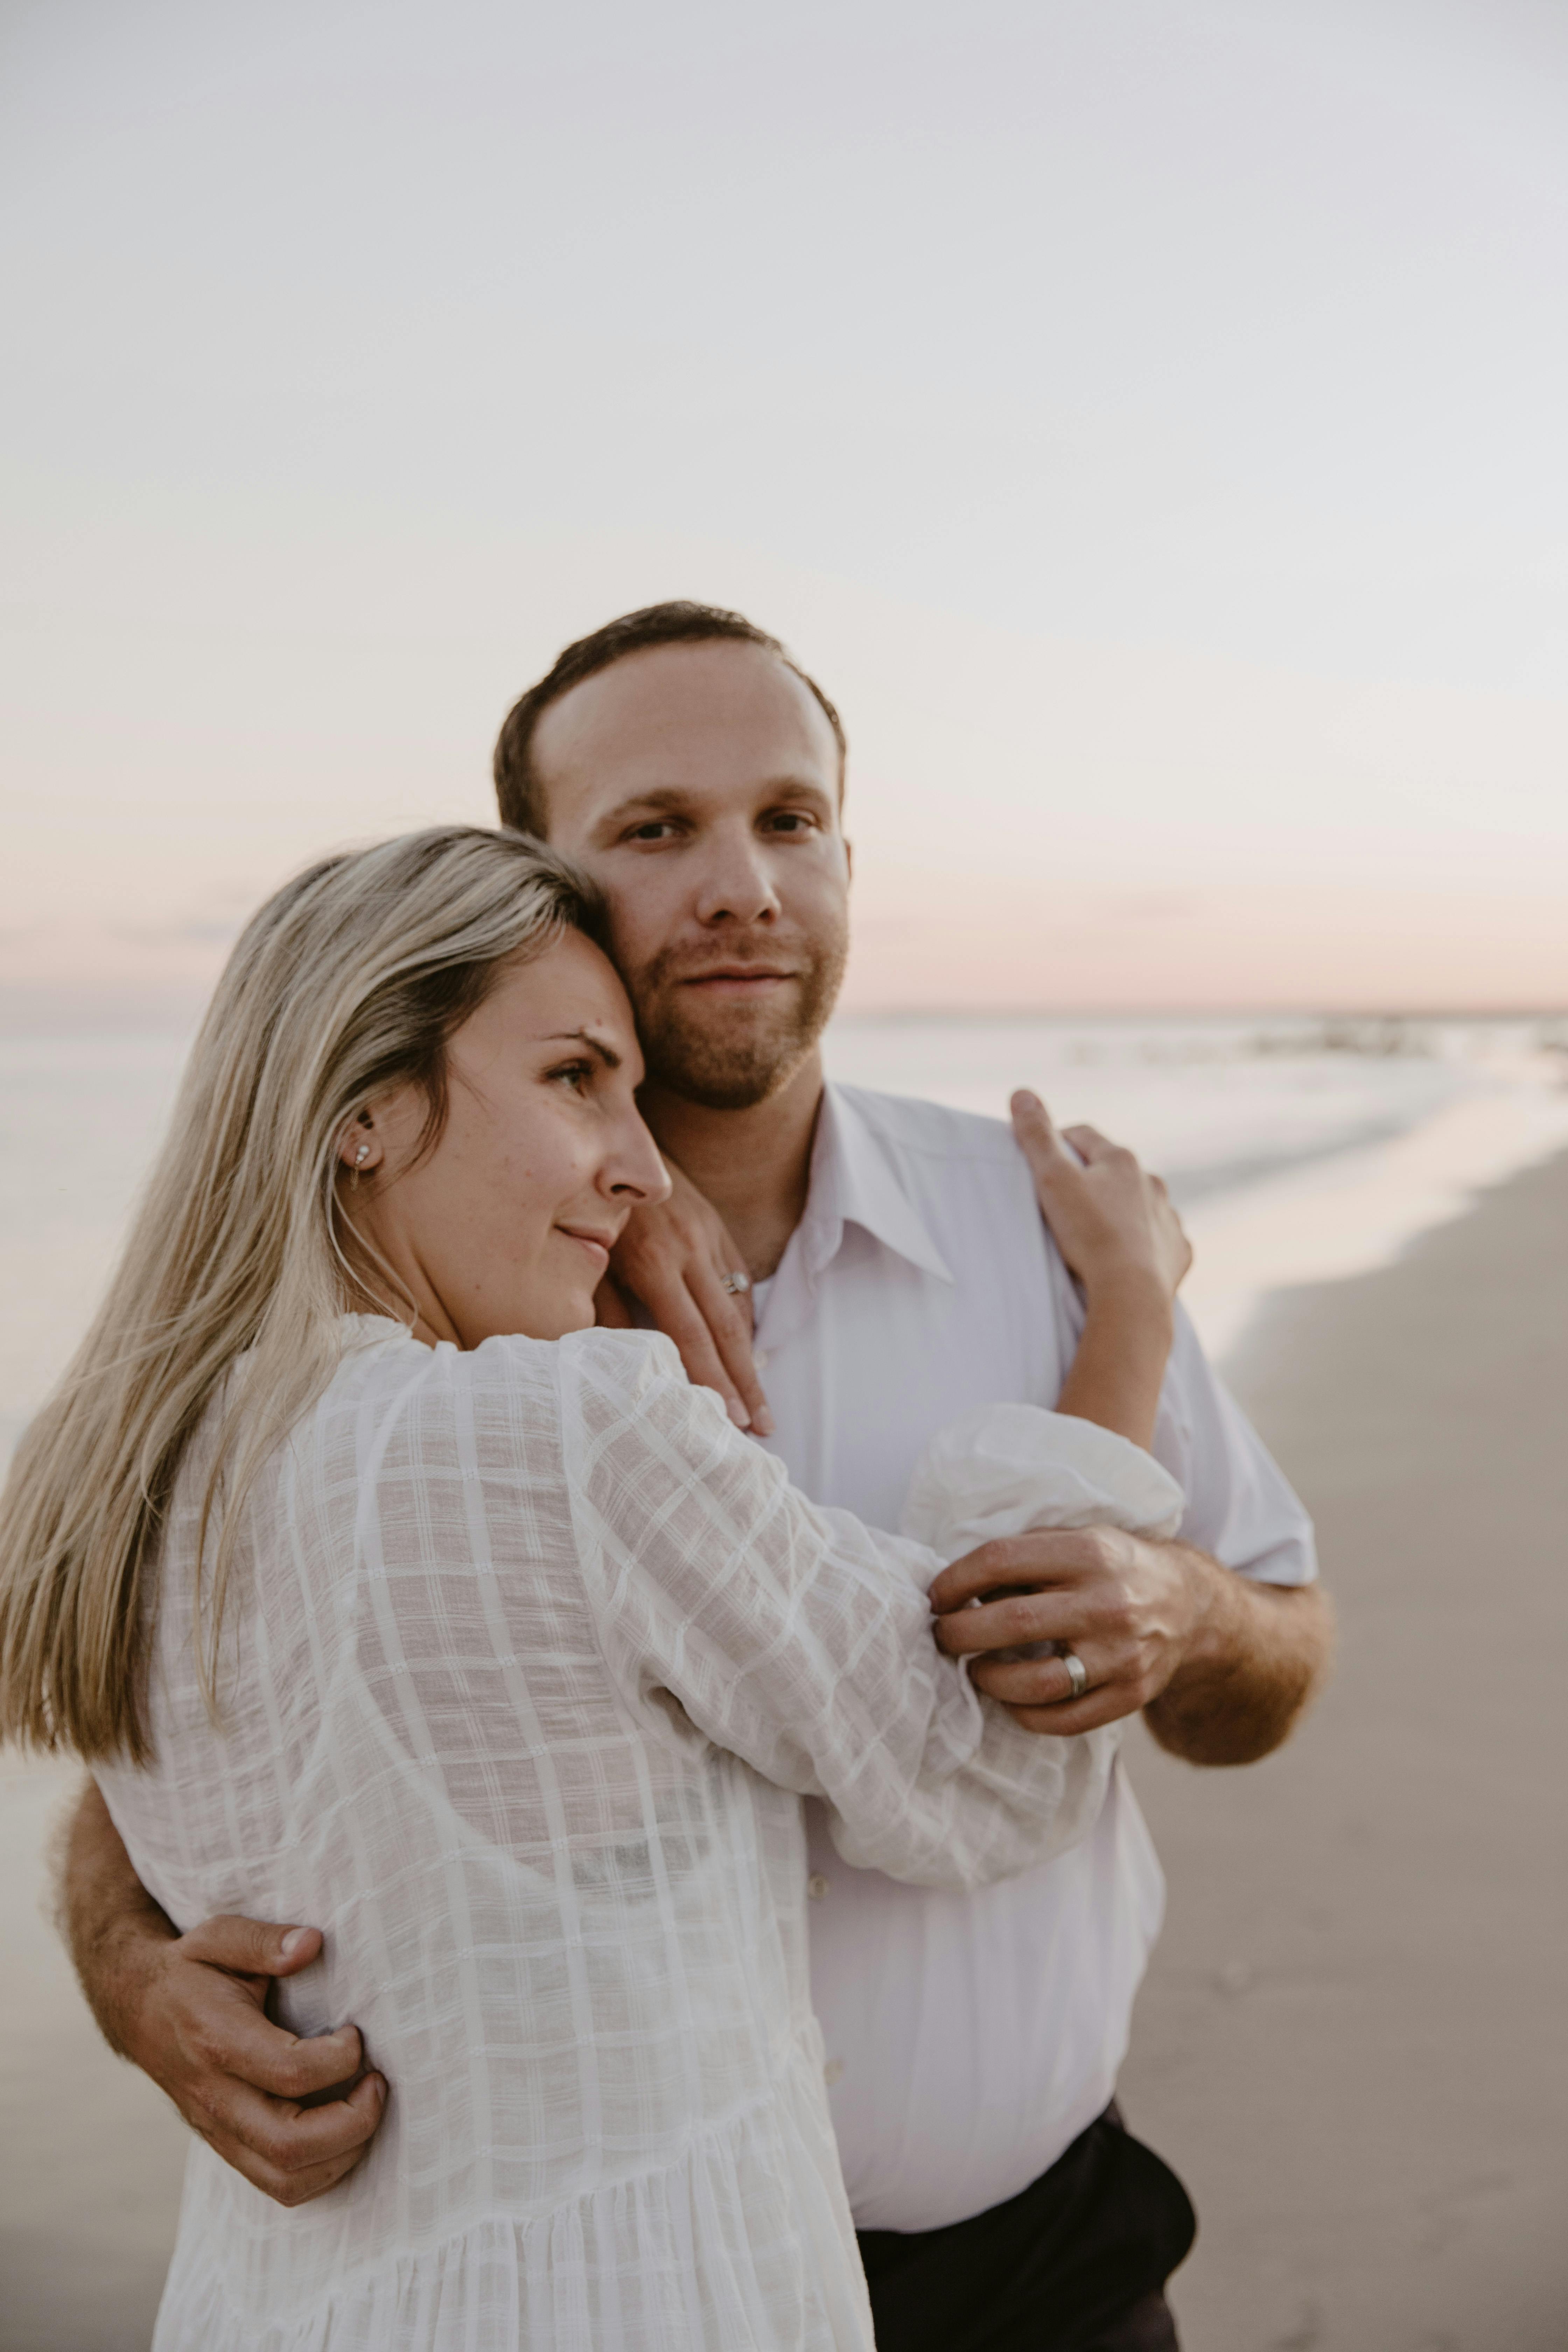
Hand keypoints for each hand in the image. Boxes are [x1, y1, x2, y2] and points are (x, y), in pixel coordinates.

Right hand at [116, 1913, 385, 2205]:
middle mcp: (215, 2098)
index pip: (290, 2072)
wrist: (137, 2009)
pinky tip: (344, 2129)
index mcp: (217, 2041)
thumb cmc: (189, 1970)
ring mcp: (219, 2130)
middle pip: (290, 2146)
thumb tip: (311, 1944)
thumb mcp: (218, 1937)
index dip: (339, 2058)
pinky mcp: (226, 2146)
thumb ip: (263, 1941)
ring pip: (287, 2179)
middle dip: (354, 2121)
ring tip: (366, 2105)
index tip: (356, 2033)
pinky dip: (323, 2170)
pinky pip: (278, 2184)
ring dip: (344, 2153)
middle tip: (377, 2080)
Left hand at [601, 1156, 772, 1434]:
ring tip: (760, 1404)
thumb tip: (614, 1366)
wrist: (616, 1144)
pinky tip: (748, 1354)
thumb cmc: (589, 1208)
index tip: (732, 1420)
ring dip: (751, 1361)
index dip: (713, 1381)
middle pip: (727, 1331)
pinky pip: (739, 1283)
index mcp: (655, 1263)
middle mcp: (690, 1252)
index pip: (691, 1336)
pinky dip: (745, 1322)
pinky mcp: (719, 1229)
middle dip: (745, 1384)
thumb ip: (601, 1312)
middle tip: (762, 1428)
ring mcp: (710, 1239)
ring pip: (739, 1309)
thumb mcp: (587, 1260)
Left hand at [929, 1526, 1211, 1732]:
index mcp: (1090, 1553)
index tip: (935, 1597)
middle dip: (959, 1633)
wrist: (1188, 1603)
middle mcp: (1109, 1604)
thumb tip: (957, 1590)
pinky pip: (1063, 1720)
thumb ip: (1025, 1557)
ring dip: (989, 1679)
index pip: (1001, 1560)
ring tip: (975, 1669)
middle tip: (941, 1636)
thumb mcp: (1077, 1540)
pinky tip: (1010, 1697)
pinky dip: (1024, 1714)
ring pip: (1036, 1682)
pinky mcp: (1131, 1695)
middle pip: (1011, 1623)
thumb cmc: (1112, 1568)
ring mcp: (1122, 1655)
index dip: (956, 1580)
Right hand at [1010, 1092, 1190, 1304]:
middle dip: (1091, 1178)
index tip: (1042, 1160)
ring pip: (1140, 1203)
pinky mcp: (1177, 1251)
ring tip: (1096, 1232)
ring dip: (1121, 1209)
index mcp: (1121, 1160)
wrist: (1131, 1293)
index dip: (1058, 1143)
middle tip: (1064, 1200)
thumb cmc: (1089, 1234)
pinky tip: (1127, 1257)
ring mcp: (1168, 1217)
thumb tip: (1022, 1093)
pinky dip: (1144, 1242)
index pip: (1083, 1136)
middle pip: (1114, 1170)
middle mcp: (1151, 1183)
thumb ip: (1036, 1136)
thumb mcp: (1052, 1179)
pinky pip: (1160, 1239)